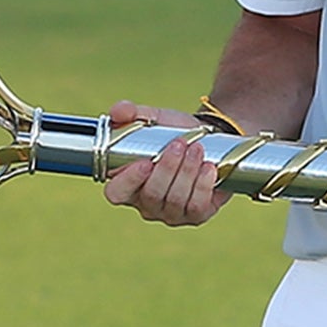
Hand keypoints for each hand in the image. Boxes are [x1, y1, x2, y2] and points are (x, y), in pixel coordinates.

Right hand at [101, 102, 230, 227]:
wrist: (210, 137)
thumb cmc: (172, 132)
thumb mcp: (152, 118)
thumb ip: (131, 112)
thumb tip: (118, 111)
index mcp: (127, 184)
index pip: (116, 193)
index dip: (128, 181)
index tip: (145, 162)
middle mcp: (146, 204)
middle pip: (152, 195)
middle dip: (168, 168)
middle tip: (181, 144)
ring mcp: (171, 213)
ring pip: (175, 200)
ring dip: (187, 172)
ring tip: (198, 149)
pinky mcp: (196, 216)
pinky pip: (197, 207)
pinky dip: (203, 185)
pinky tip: (209, 168)